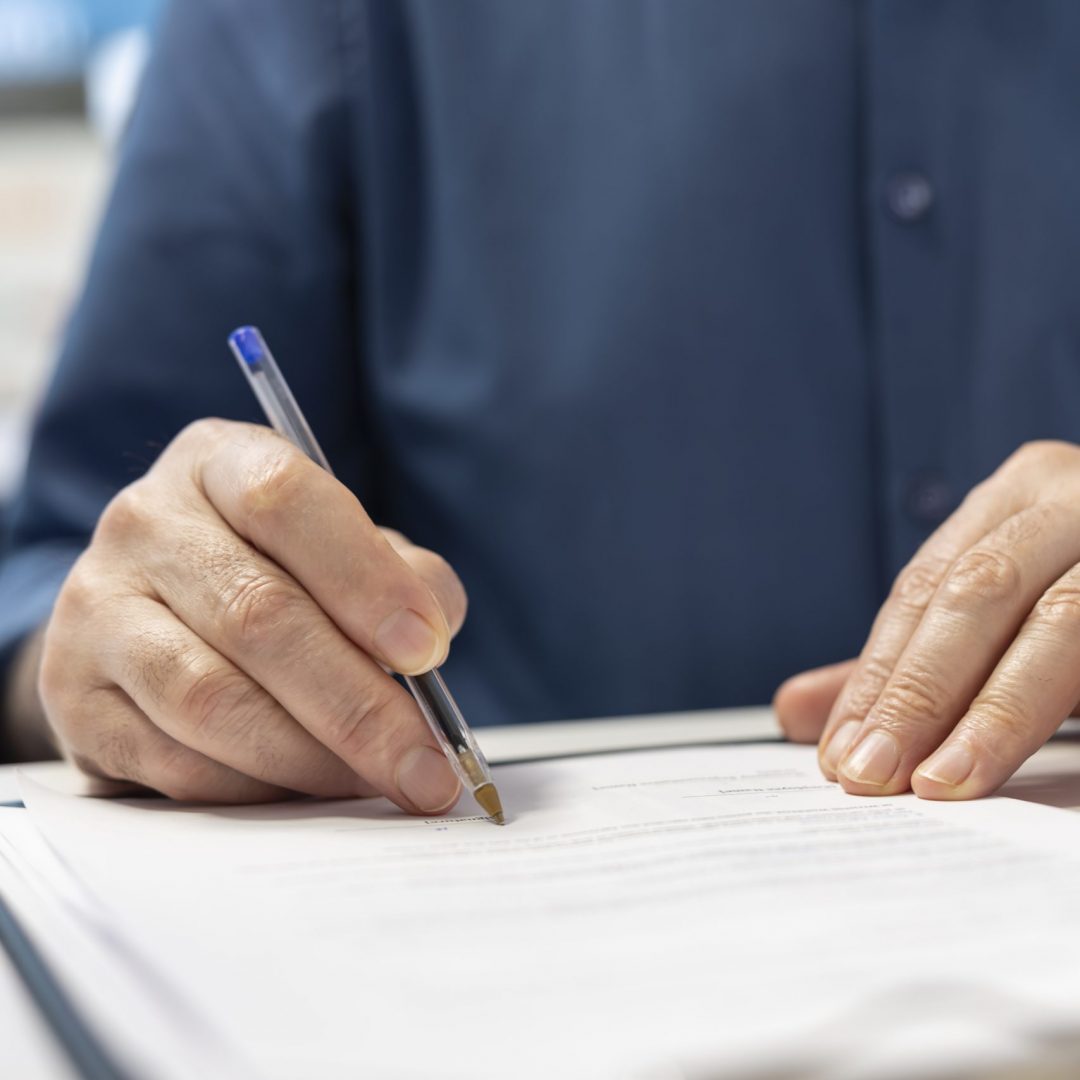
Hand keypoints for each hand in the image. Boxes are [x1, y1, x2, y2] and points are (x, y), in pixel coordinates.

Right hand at [38, 419, 467, 809]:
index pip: (284, 501)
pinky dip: (254, 786)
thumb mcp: (347, 547)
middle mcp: (145, 523)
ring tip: (378, 781)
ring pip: (210, 698)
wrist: (160, 613)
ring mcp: (97, 608)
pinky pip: (172, 760)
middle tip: (425, 764)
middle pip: (257, 615)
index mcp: (218, 463)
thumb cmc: (277, 571)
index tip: (428, 650)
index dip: (363, 577)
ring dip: (310, 757)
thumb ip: (406, 577)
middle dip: (358, 704)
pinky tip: (306, 789)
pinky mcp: (74, 694)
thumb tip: (435, 635)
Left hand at [775, 441, 1079, 798]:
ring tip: (941, 784)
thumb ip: (908, 659)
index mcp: (1021, 496)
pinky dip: (1066, 710)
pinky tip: (1045, 781)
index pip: (925, 590)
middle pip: (978, 596)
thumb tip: (795, 712)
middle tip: (868, 776)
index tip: (838, 753)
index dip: (879, 674)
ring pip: (1062, 624)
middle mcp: (1079, 499)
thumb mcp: (1001, 611)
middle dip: (918, 693)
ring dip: (996, 714)